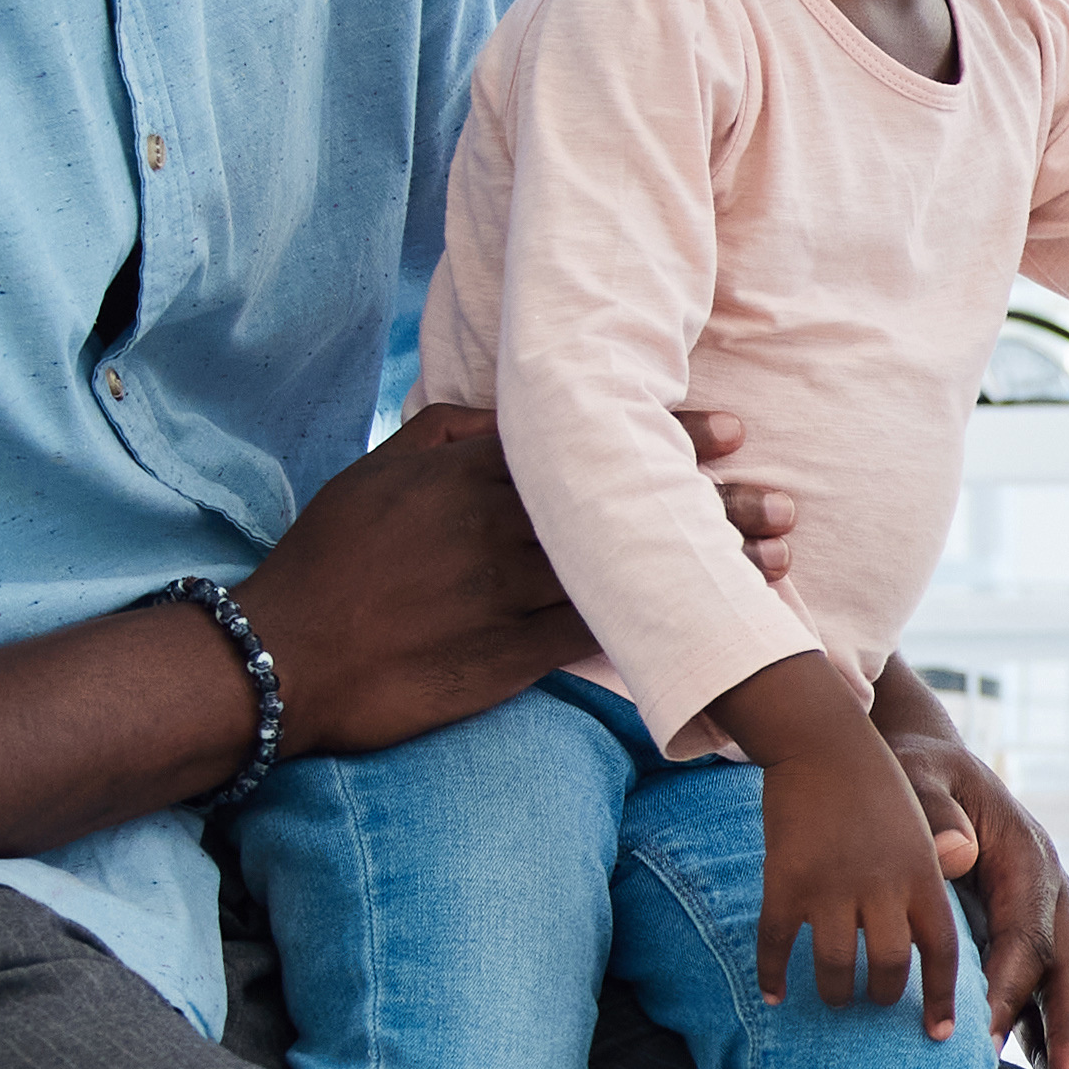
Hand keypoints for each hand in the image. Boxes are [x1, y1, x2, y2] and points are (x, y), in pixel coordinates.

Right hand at [242, 406, 795, 759]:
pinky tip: (708, 634)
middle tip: (787, 502)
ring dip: (701, 570)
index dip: (666, 436)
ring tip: (776, 562)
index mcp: (469, 474)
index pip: (586, 444)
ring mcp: (504, 596)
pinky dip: (655, 634)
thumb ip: (447, 435)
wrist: (282, 658)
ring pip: (624, 575)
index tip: (734, 428)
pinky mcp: (505, 660)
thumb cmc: (327, 560)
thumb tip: (505, 408)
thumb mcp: (379, 474)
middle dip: (711, 505)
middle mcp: (497, 529)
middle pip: (623, 509)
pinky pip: (595, 639)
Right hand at [744, 716, 971, 1031]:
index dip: (941, 1000)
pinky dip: (773, 975)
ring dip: (834, 993)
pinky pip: (775, 944)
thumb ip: (934, 870)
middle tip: (875, 1002)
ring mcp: (829, 885)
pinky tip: (773, 994)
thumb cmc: (875, 783)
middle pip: (886, 969)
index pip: (941, 952)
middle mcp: (880, 886)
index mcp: (922, 874)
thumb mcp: (922, 823)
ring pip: (833, 968)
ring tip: (834, 997)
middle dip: (882, 997)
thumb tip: (947, 917)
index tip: (940, 1035)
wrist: (821, 738)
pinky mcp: (784, 880)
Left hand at [886, 708, 1068, 1068]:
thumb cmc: (918, 774)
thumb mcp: (918, 775)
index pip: (1026, 937)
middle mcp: (1054, 896)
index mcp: (1029, 860)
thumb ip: (931, 810)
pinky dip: (1067, 1043)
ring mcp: (1054, 923)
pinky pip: (1059, 1000)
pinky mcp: (1040, 944)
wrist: (934, 765)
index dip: (1009, 992)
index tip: (984, 1045)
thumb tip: (954, 854)